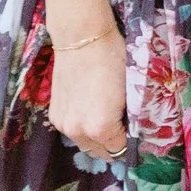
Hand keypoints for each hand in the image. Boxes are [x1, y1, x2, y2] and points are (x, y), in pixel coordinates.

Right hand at [47, 30, 127, 159]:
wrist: (82, 39)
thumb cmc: (114, 60)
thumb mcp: (131, 91)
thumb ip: (131, 117)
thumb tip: (133, 129)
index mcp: (101, 128)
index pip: (120, 149)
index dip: (131, 141)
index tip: (137, 131)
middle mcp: (78, 131)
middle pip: (100, 151)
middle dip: (113, 143)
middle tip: (125, 127)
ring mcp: (63, 124)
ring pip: (84, 143)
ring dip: (97, 138)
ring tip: (109, 118)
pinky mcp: (54, 114)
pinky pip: (72, 131)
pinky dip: (83, 127)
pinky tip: (92, 110)